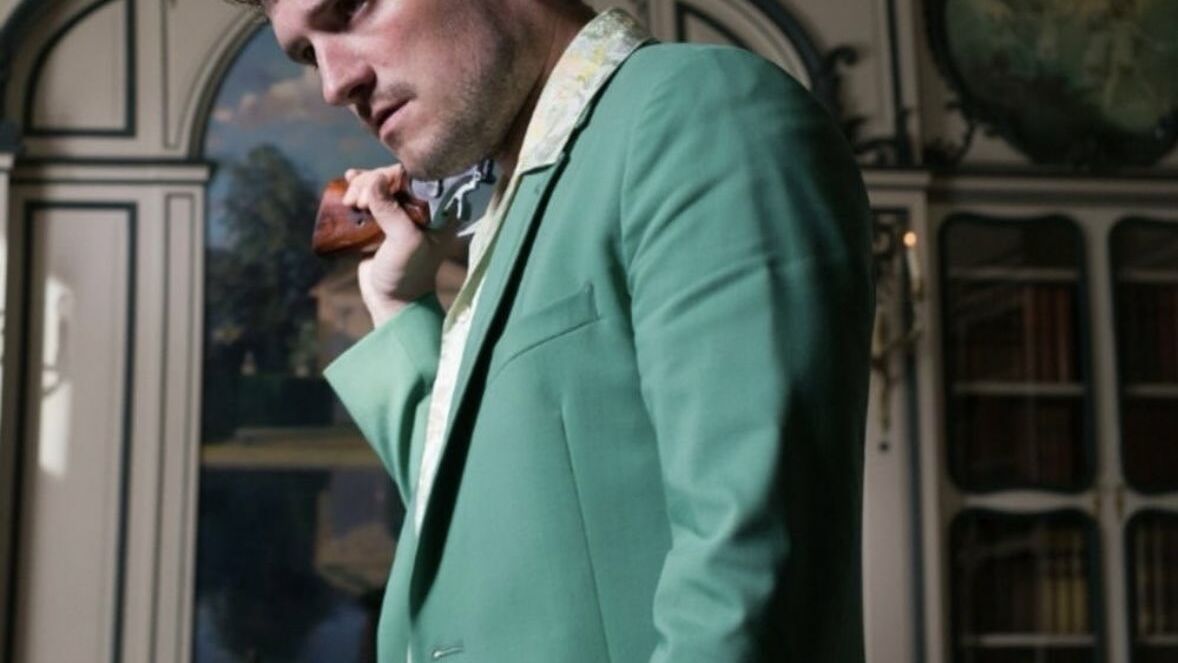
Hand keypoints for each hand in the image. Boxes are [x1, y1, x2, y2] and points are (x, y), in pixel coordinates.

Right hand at [342, 164, 463, 325]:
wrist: (392, 300)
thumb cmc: (408, 273)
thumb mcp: (404, 241)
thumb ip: (391, 210)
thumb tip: (375, 179)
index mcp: (440, 210)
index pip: (416, 177)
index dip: (391, 176)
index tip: (374, 189)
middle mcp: (424, 208)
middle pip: (394, 178)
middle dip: (371, 183)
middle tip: (358, 201)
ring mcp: (402, 213)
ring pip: (380, 185)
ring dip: (361, 186)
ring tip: (351, 201)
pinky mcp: (384, 221)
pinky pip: (371, 196)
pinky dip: (359, 187)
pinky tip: (348, 179)